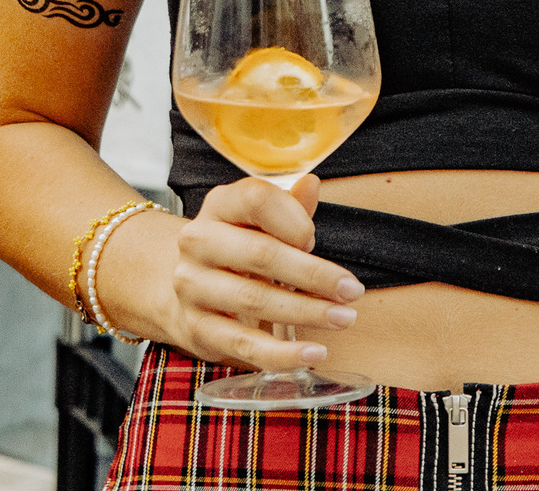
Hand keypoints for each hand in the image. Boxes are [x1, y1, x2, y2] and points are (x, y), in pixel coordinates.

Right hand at [160, 176, 362, 369]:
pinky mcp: (197, 328)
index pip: (255, 200)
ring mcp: (193, 287)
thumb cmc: (238, 246)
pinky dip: (282, 353)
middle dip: (313, 274)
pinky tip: (314, 354)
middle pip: (261, 254)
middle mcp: (198, 242)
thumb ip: (289, 206)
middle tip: (352, 291)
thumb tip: (312, 184)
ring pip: (254, 300)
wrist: (185, 286)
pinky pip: (243, 344)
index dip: (293, 218)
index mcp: (219, 206)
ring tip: (344, 318)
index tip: (315, 238)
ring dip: (306, 312)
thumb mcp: (260, 220)